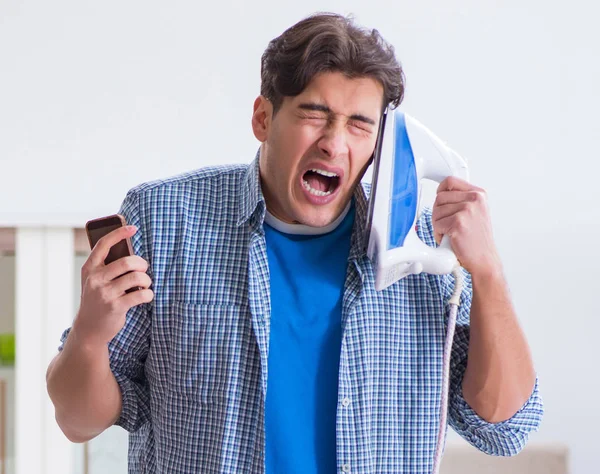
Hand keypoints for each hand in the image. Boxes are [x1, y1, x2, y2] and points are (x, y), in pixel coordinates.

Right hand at [72, 225, 153, 347]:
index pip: (103, 245)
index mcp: (90, 269)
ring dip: (146, 280)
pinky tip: (146, 297)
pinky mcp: (116, 307)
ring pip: (136, 277)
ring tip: (145, 285)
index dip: (119, 234)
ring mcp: (105, 293)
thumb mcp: (95, 281)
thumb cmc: (97, 300)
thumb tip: (132, 252)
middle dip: (141, 264)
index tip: (133, 228)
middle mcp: (95, 279)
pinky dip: (148, 295)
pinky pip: (141, 295)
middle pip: (127, 262)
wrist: (89, 330)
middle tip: (144, 269)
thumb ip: (107, 267)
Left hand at [432, 177, 501, 276]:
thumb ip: (462, 200)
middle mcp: (474, 199)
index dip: (440, 190)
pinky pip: (437, 224)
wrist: (484, 259)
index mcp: (479, 194)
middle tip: (447, 225)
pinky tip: (450, 239)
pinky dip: (439, 234)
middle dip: (438, 213)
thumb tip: (441, 192)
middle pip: (439, 197)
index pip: (450, 181)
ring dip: (438, 225)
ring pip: (436, 211)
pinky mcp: (458, 223)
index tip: (440, 200)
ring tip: (450, 233)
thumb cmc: (477, 239)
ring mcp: (467, 210)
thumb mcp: (476, 212)